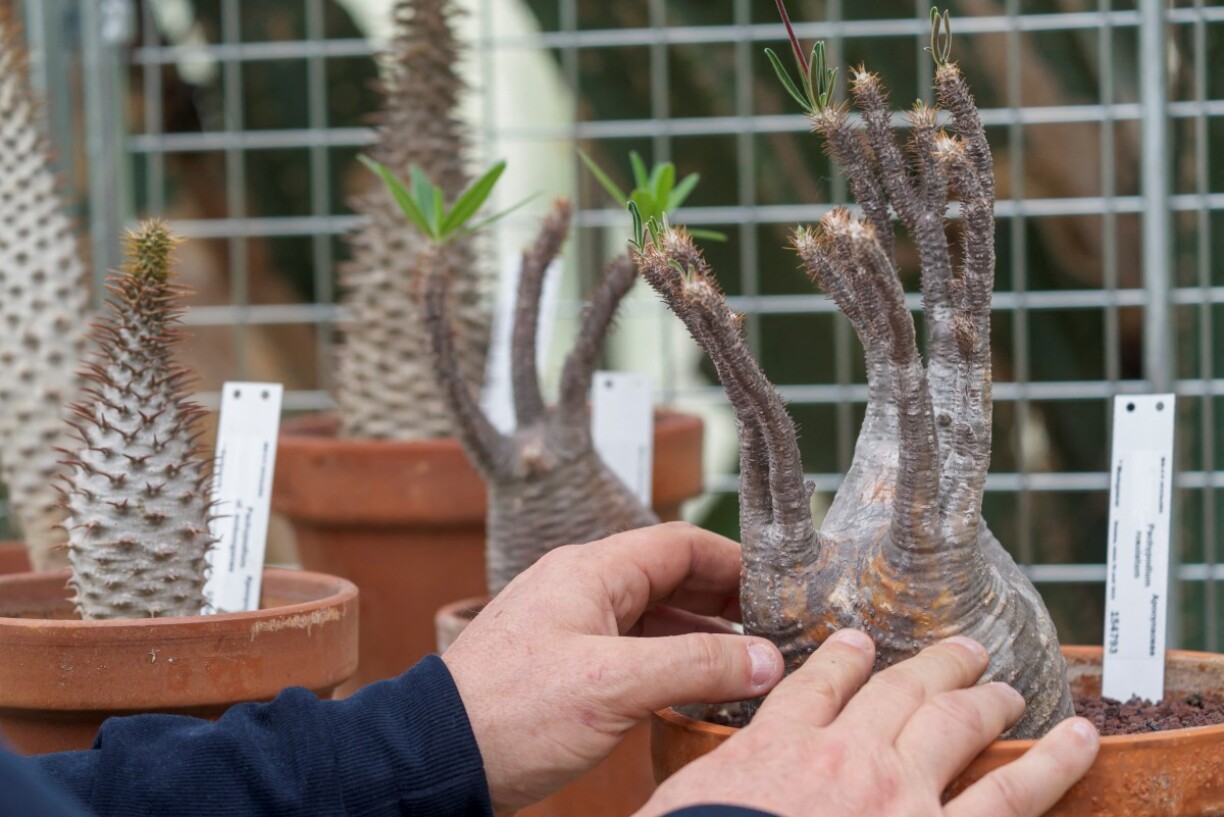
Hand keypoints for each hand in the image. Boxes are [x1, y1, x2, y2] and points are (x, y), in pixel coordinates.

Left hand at [442, 522, 785, 813]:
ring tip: (750, 664)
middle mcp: (582, 589)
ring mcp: (573, 627)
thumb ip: (695, 666)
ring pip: (654, 618)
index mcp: (590, 571)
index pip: (679, 545)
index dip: (734, 563)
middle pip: (670, 579)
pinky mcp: (566, 665)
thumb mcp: (613, 685)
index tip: (779, 589)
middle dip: (725, 601)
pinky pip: (633, 651)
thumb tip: (764, 660)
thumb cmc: (509, 712)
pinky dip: (671, 664)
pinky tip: (700, 690)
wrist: (436, 756)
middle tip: (774, 630)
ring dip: (701, 637)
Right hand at [638, 632, 1098, 816]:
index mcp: (776, 748)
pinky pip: (1012, 793)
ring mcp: (899, 792)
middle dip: (931, 666)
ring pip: (953, 723)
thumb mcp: (681, 810)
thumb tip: (702, 802)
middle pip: (895, 692)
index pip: (815, 686)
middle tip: (959, 651)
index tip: (859, 643)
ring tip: (1006, 684)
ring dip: (984, 697)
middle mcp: (844, 755)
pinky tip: (1082, 740)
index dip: (842, 660)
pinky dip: (1054, 763)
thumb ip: (706, 791)